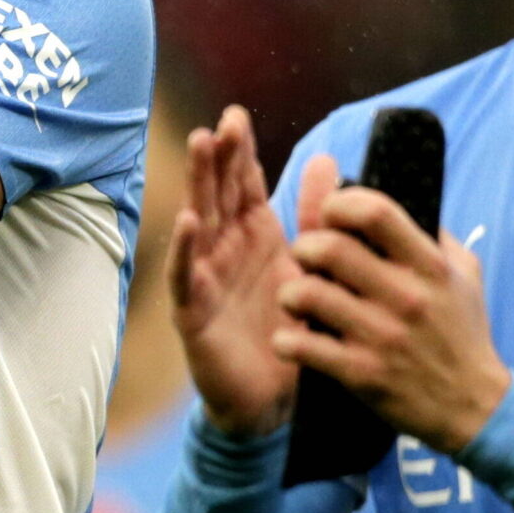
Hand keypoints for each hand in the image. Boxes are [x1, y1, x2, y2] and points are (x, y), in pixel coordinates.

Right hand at [169, 108, 331, 437]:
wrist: (277, 398)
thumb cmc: (288, 327)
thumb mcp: (308, 264)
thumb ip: (314, 214)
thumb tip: (327, 159)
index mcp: (253, 235)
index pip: (242, 183)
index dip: (238, 151)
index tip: (236, 114)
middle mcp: (225, 249)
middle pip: (217, 194)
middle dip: (216, 157)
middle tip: (219, 122)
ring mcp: (206, 278)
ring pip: (198, 223)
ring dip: (197, 184)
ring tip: (198, 147)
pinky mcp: (195, 313)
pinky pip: (187, 277)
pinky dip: (186, 249)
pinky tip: (188, 221)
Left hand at [276, 186, 510, 459]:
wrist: (474, 407)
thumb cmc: (464, 334)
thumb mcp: (465, 276)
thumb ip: (433, 237)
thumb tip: (395, 203)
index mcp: (429, 266)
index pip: (376, 212)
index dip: (340, 203)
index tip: (331, 214)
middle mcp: (405, 297)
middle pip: (330, 248)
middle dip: (304, 247)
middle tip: (304, 259)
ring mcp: (382, 336)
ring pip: (309, 294)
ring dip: (290, 292)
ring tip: (295, 298)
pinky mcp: (363, 374)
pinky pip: (305, 347)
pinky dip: (287, 341)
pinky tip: (291, 341)